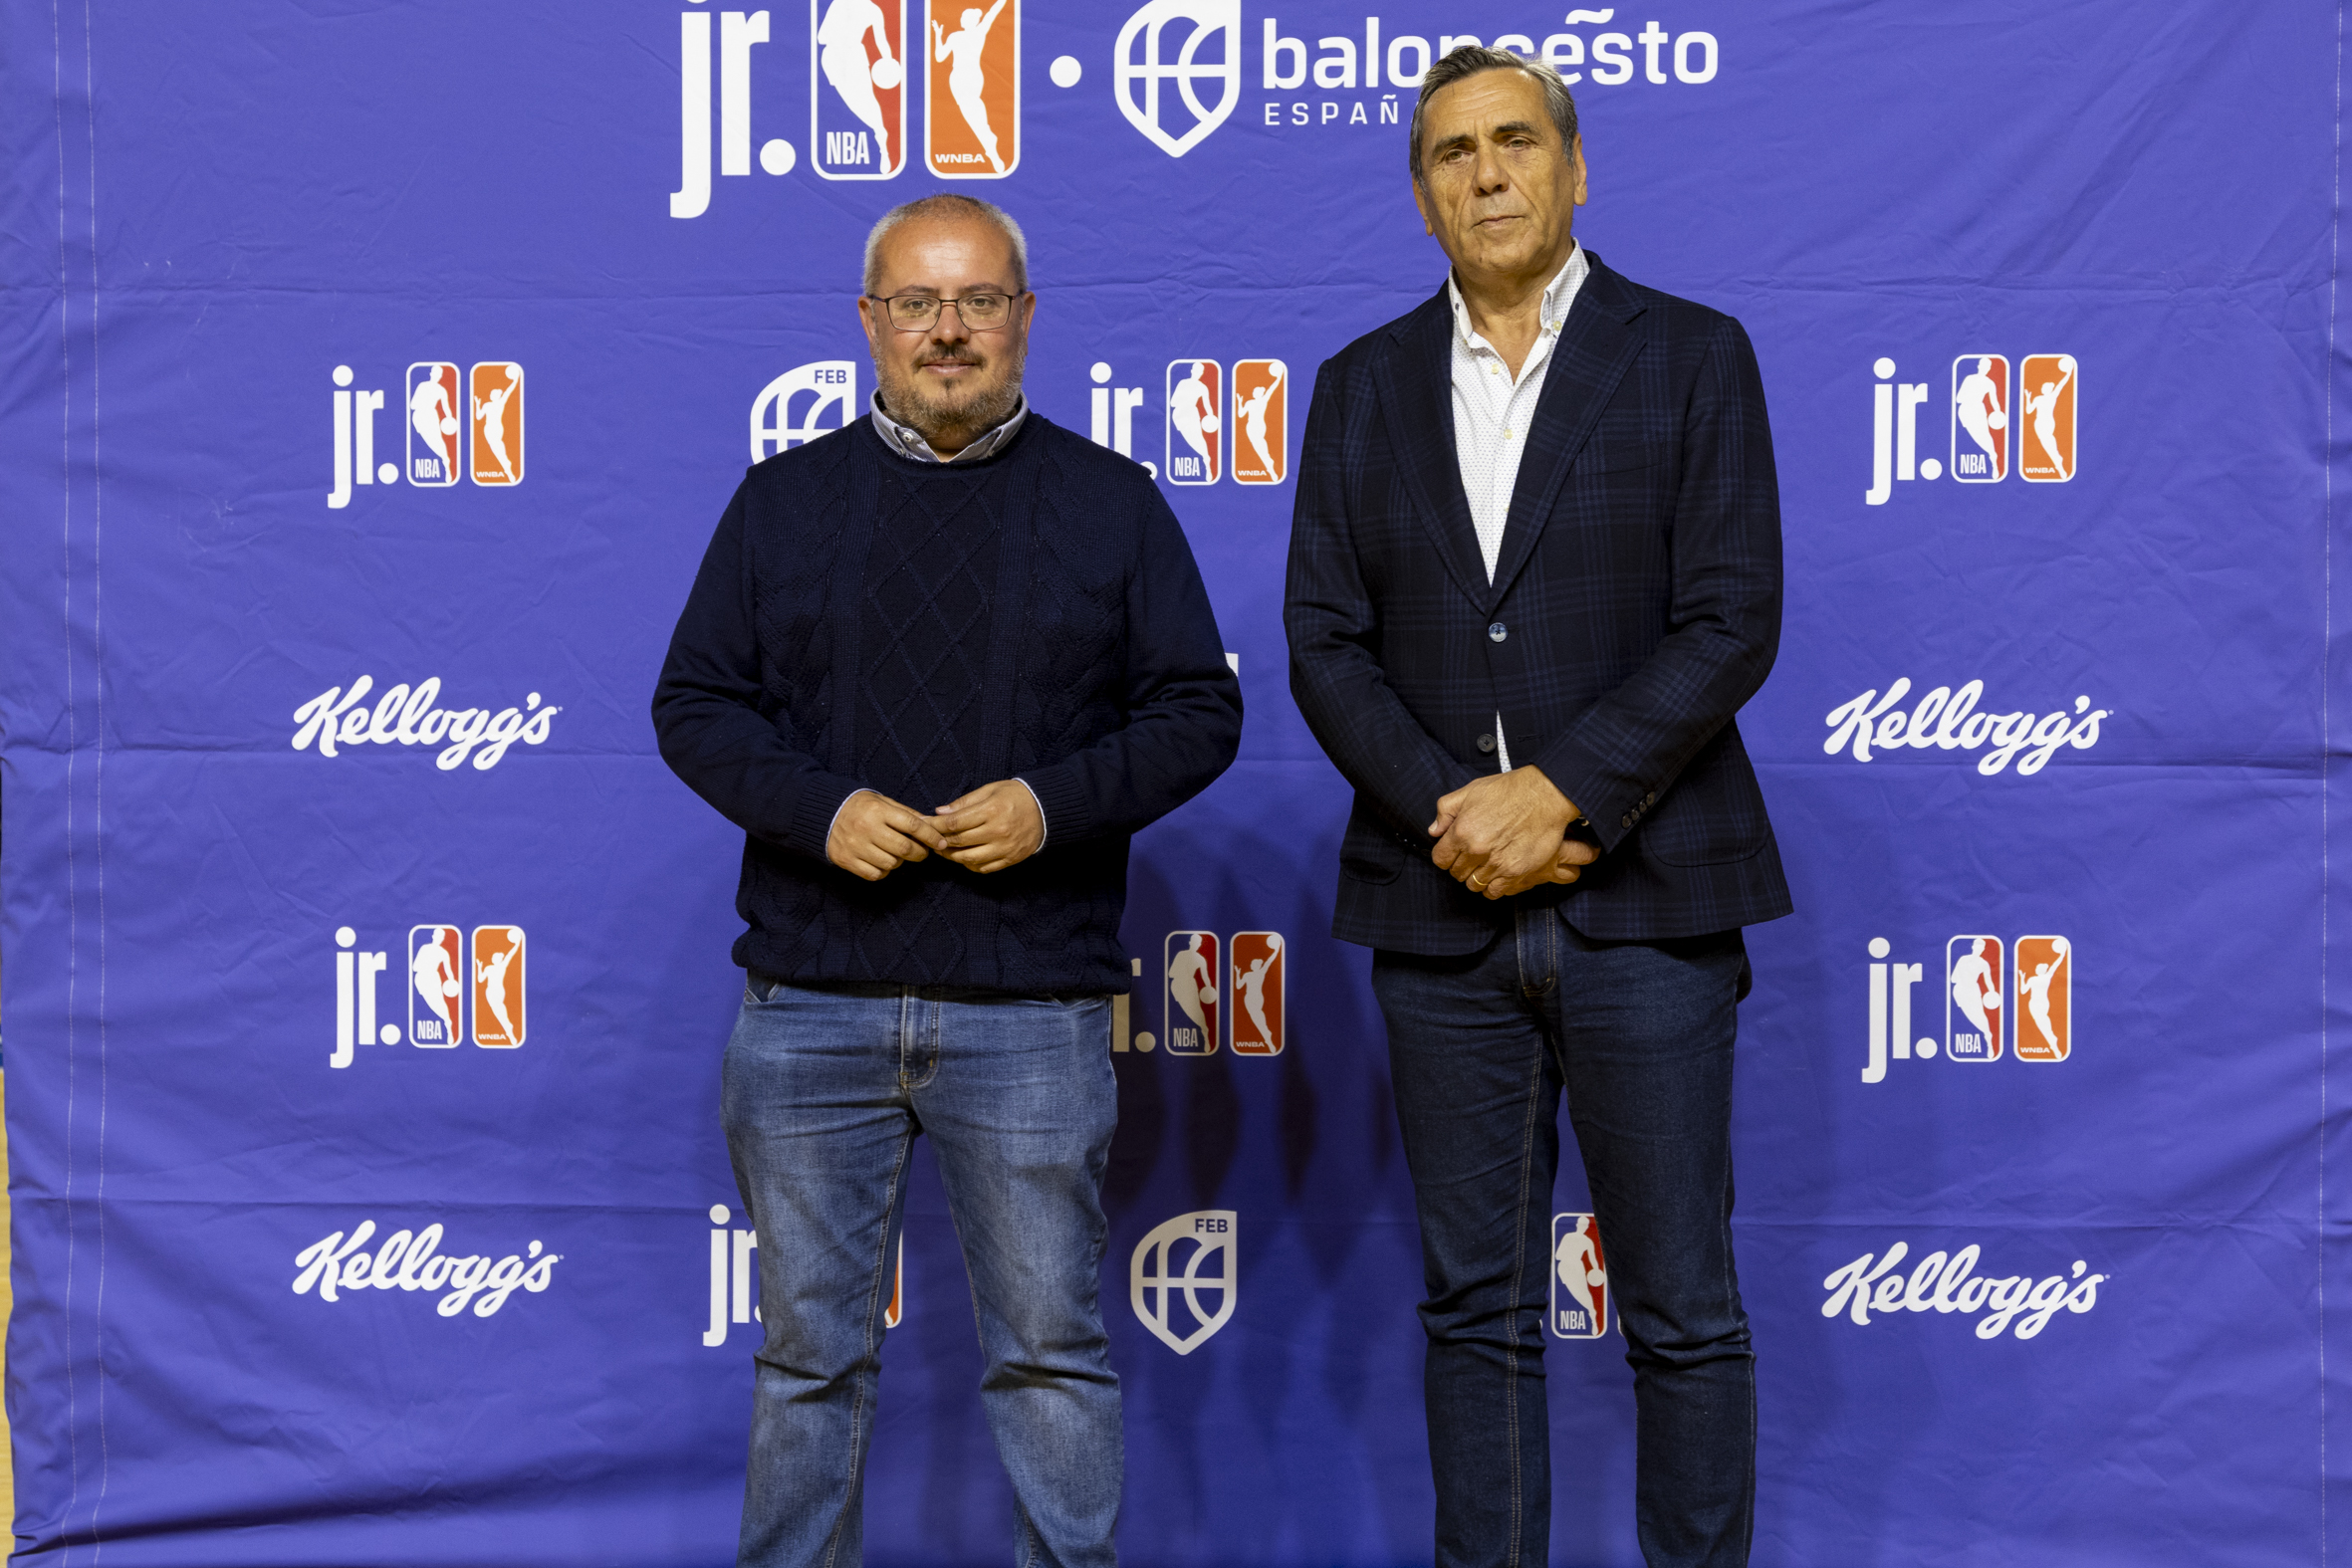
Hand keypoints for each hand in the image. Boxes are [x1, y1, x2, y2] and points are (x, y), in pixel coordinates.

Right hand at [827, 790, 945, 881]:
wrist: (823, 814)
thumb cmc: (859, 807)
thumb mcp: (882, 802)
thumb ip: (906, 813)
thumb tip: (931, 825)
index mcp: (878, 810)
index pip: (912, 825)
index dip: (931, 836)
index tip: (941, 843)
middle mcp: (867, 828)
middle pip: (904, 848)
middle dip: (919, 853)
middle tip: (921, 852)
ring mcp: (856, 846)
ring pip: (891, 863)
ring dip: (899, 861)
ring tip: (895, 853)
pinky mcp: (847, 860)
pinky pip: (875, 874)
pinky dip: (883, 871)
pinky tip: (881, 861)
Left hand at [931, 780, 1044, 874]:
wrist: (1047, 810)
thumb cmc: (1016, 796)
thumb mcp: (990, 790)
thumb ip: (964, 802)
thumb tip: (940, 812)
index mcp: (991, 811)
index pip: (955, 823)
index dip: (936, 826)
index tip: (925, 825)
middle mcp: (997, 831)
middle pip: (959, 842)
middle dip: (940, 841)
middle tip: (930, 839)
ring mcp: (1004, 848)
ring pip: (969, 859)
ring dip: (952, 856)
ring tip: (944, 850)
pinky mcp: (1011, 859)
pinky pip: (984, 868)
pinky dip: (970, 865)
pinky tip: (964, 857)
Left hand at [1428, 766, 1579, 899]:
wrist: (1544, 796)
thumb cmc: (1509, 790)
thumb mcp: (1470, 791)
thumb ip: (1446, 810)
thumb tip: (1435, 830)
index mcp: (1462, 831)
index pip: (1440, 859)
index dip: (1445, 856)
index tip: (1453, 852)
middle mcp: (1477, 850)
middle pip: (1457, 874)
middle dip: (1461, 866)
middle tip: (1472, 857)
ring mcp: (1496, 864)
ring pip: (1474, 885)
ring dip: (1477, 877)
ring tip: (1485, 866)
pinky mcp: (1515, 872)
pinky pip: (1494, 892)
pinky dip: (1492, 887)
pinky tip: (1496, 876)